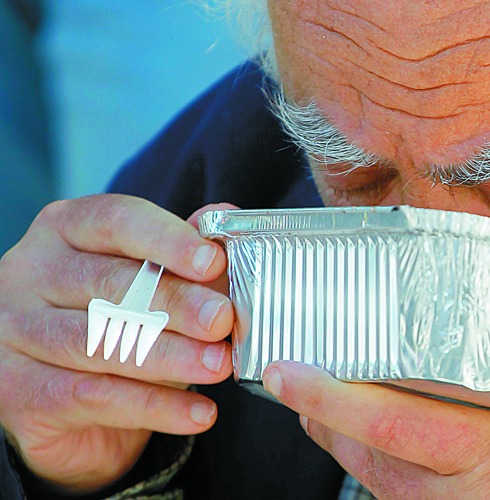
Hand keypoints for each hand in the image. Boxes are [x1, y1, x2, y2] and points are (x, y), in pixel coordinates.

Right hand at [0, 195, 234, 492]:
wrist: (66, 406)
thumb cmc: (116, 322)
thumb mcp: (152, 282)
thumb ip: (187, 253)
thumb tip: (225, 216)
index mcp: (65, 230)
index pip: (115, 221)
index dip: (166, 239)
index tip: (213, 262)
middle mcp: (29, 273)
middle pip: (109, 283)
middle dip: (176, 303)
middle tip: (223, 320)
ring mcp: (15, 332)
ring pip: (101, 343)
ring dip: (170, 357)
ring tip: (219, 366)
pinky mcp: (20, 391)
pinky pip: (96, 397)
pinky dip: (156, 407)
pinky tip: (200, 413)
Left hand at [262, 361, 489, 499]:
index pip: (396, 427)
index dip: (332, 397)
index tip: (283, 369)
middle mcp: (475, 499)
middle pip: (369, 455)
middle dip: (319, 413)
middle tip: (283, 369)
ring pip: (373, 479)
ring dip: (335, 436)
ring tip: (310, 391)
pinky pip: (394, 496)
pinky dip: (367, 462)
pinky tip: (357, 432)